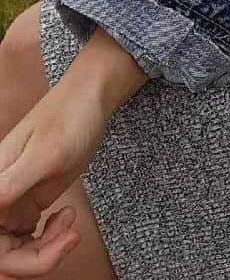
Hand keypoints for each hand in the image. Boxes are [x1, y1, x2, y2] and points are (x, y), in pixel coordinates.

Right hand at [0, 81, 108, 268]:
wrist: (91, 99)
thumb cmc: (68, 118)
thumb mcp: (44, 154)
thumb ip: (10, 185)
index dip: (11, 260)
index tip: (40, 240)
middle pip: (2, 257)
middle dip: (35, 260)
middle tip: (68, 238)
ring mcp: (11, 205)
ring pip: (14, 253)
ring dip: (43, 252)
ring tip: (70, 228)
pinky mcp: (29, 204)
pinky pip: (28, 241)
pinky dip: (48, 242)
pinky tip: (67, 219)